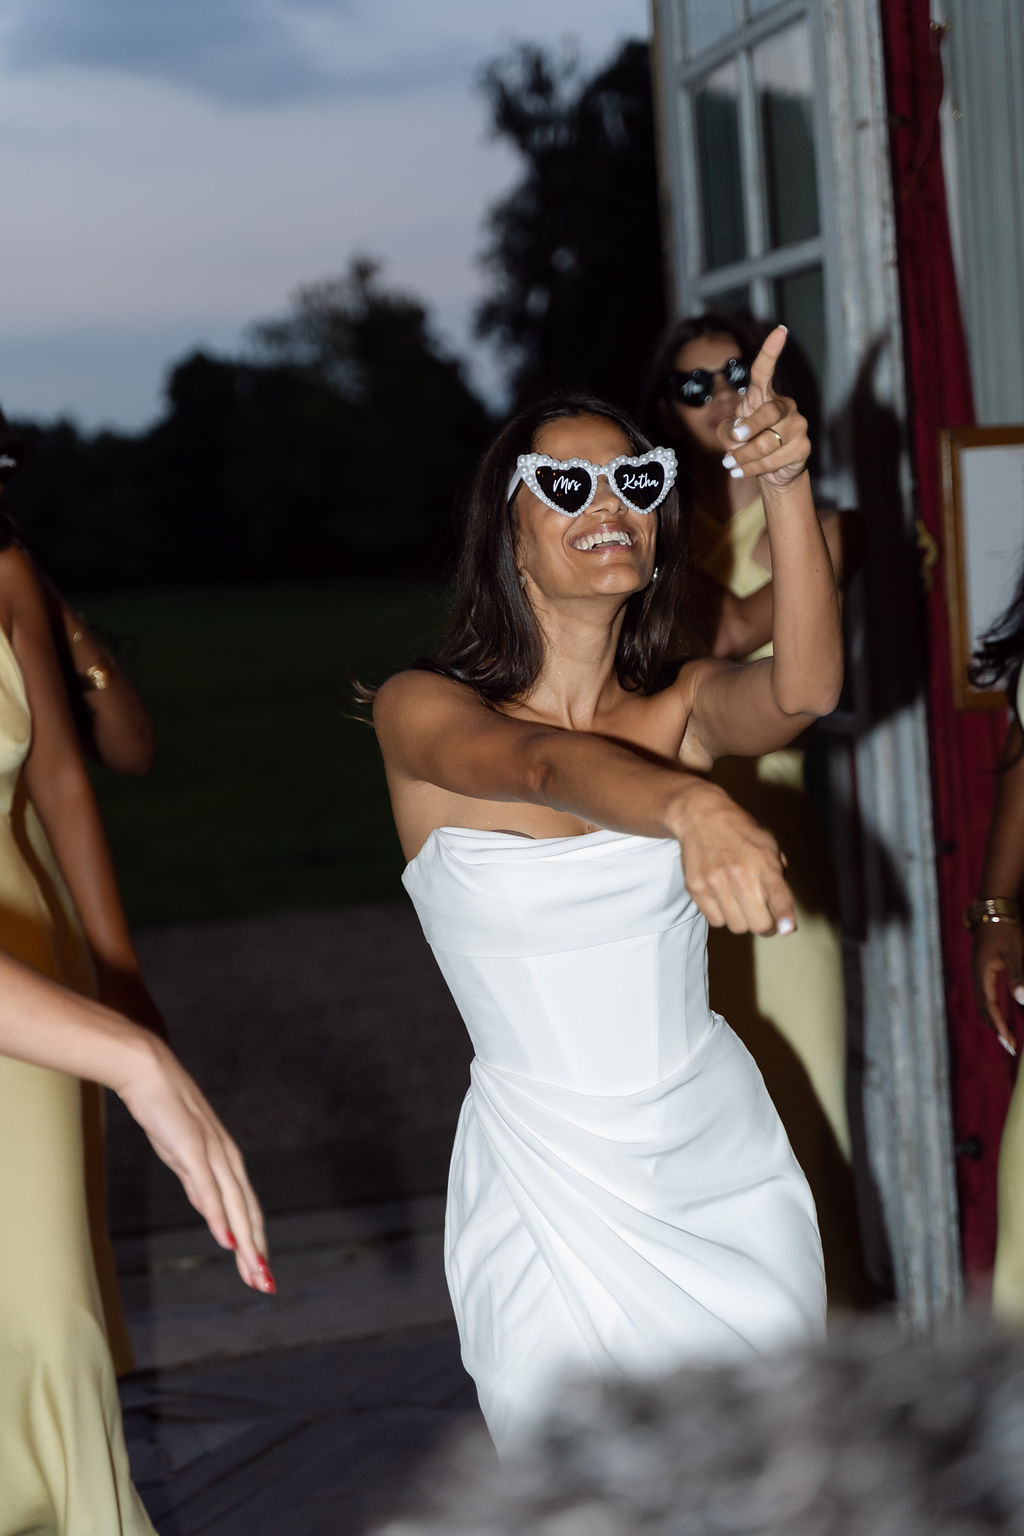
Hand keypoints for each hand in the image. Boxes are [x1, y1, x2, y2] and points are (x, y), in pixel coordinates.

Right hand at [113, 1037, 272, 1293]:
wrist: (150, 1071)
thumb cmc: (166, 1112)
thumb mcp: (183, 1155)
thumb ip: (198, 1183)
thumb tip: (211, 1212)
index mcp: (226, 1161)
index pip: (246, 1209)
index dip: (255, 1241)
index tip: (260, 1271)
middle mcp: (227, 1159)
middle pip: (248, 1213)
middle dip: (257, 1251)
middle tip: (266, 1284)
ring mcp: (212, 1153)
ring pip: (235, 1206)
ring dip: (246, 1242)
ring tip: (255, 1271)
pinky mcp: (192, 1148)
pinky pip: (209, 1188)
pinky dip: (220, 1215)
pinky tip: (227, 1239)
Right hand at [673, 779, 795, 936]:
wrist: (701, 816)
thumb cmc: (741, 834)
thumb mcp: (769, 847)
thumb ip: (779, 878)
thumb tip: (785, 919)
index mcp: (764, 862)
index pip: (778, 897)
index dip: (784, 918)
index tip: (786, 929)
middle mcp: (740, 874)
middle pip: (758, 924)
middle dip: (765, 926)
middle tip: (764, 919)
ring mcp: (715, 882)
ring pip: (737, 926)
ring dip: (742, 921)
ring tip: (740, 904)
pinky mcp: (696, 888)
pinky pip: (716, 920)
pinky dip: (722, 915)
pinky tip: (723, 899)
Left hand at [718, 324, 809, 490]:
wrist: (773, 471)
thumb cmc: (749, 444)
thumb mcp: (731, 434)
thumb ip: (726, 430)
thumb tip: (735, 433)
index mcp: (764, 396)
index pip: (765, 371)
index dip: (770, 352)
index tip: (780, 331)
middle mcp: (785, 405)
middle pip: (767, 413)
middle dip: (747, 429)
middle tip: (735, 439)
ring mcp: (798, 425)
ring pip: (766, 442)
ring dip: (743, 456)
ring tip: (731, 463)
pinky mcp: (803, 446)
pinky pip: (773, 459)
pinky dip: (752, 468)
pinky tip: (741, 470)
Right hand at [972, 920, 1023, 1055]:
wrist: (994, 909)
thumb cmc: (1006, 929)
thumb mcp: (1016, 953)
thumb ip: (1018, 976)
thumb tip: (1022, 1000)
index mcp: (982, 975)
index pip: (990, 1008)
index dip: (1000, 1028)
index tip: (1010, 1044)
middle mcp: (977, 976)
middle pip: (983, 1009)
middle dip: (995, 1028)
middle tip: (1009, 1045)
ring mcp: (978, 972)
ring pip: (983, 1002)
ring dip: (992, 1019)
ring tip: (1004, 1033)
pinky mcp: (982, 968)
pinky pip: (985, 994)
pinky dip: (992, 1007)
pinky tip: (1000, 1011)